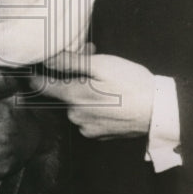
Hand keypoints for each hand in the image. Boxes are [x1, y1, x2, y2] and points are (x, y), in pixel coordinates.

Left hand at [33, 51, 154, 137]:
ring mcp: (86, 128)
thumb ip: (70, 62)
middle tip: (92, 61)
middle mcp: (74, 115)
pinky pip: (88, 117)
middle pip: (63, 93)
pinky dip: (94, 106)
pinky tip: (111, 98)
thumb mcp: (101, 65)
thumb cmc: (131, 84)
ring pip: (77, 104)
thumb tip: (46, 59)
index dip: (35, 75)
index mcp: (72, 96)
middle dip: (73, 77)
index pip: (40, 86)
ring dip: (85, 91)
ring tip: (107, 81)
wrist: (159, 111)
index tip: (33, 68)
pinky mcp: (98, 135)